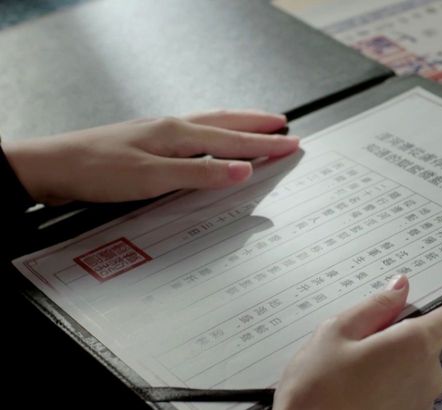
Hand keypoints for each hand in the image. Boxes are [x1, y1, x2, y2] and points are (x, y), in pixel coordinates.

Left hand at [2, 110, 298, 204]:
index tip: (291, 143)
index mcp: (178, 133)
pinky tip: (213, 140)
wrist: (56, 167)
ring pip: (212, 123)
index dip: (266, 143)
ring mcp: (162, 132)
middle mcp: (173, 127)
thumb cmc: (98, 171)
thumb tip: (241, 170)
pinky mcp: (152, 142)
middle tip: (284, 126)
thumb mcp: (152, 178)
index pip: (234, 138)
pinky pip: (197, 132)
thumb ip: (199, 174)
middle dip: (259, 123)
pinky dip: (217, 132)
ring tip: (259, 124)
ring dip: (240, 123)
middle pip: (227, 121)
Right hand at [274, 275, 441, 409]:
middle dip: (399, 334)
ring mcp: (421, 401)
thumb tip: (399, 289)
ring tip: (350, 368)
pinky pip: (405, 388)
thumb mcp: (336, 332)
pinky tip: (355, 386)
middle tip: (361, 338)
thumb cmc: (316, 391)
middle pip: (427, 340)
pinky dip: (387, 381)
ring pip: (413, 365)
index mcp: (413, 346)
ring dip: (391, 360)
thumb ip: (375, 307)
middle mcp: (427, 376)